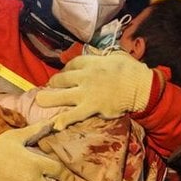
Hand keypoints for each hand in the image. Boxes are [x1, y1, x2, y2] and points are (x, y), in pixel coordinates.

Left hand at [34, 51, 154, 130]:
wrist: (142, 87)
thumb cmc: (132, 71)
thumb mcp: (116, 56)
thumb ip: (104, 57)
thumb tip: (99, 56)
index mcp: (92, 63)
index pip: (72, 64)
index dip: (65, 69)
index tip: (63, 74)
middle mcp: (85, 77)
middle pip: (62, 78)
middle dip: (54, 83)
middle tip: (49, 87)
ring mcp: (87, 93)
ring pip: (62, 95)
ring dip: (48, 98)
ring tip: (39, 100)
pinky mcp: (92, 107)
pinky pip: (75, 114)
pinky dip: (64, 120)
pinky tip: (55, 125)